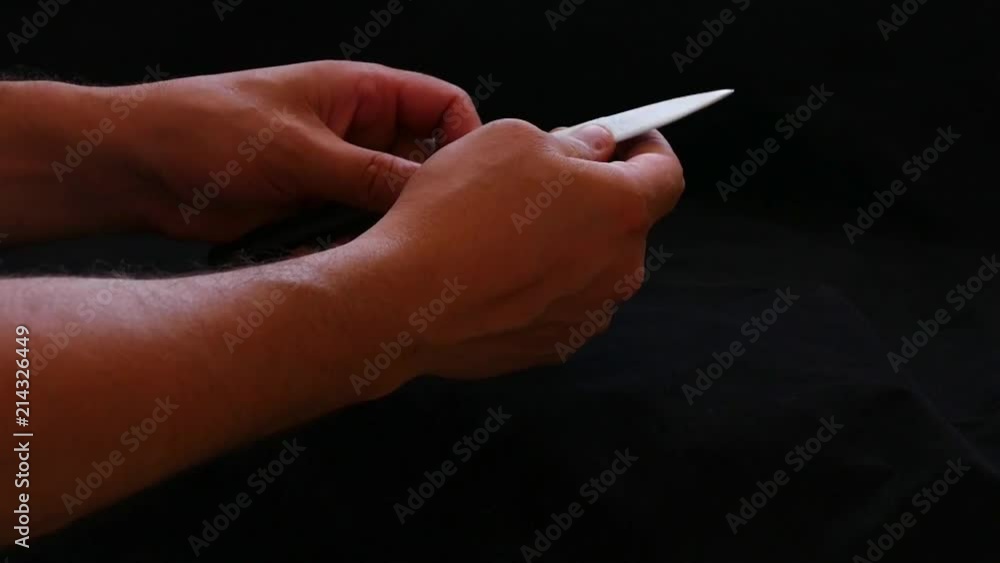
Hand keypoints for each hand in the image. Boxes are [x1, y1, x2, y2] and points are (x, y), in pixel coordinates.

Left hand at [116, 61, 481, 240]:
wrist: (139, 169)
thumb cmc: (206, 129)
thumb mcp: (298, 150)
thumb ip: (368, 174)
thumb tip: (429, 196)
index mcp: (361, 92)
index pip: (442, 105)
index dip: (465, 141)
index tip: (466, 186)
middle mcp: (358, 131)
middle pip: (426, 160)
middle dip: (432, 194)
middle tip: (436, 234)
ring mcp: (339, 173)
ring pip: (394, 202)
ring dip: (394, 226)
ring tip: (393, 254)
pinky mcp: (317, 210)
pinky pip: (359, 230)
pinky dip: (362, 246)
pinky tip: (353, 262)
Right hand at [358, 120, 684, 376]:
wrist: (407, 301)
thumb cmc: (456, 215)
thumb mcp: (511, 140)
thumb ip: (570, 142)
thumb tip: (592, 150)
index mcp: (621, 210)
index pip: (666, 174)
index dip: (650, 151)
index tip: (631, 143)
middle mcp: (618, 269)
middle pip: (624, 223)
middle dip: (593, 198)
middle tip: (543, 182)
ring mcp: (587, 315)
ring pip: (590, 266)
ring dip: (565, 244)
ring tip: (505, 232)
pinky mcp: (553, 347)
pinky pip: (559, 303)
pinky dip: (539, 284)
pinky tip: (495, 271)